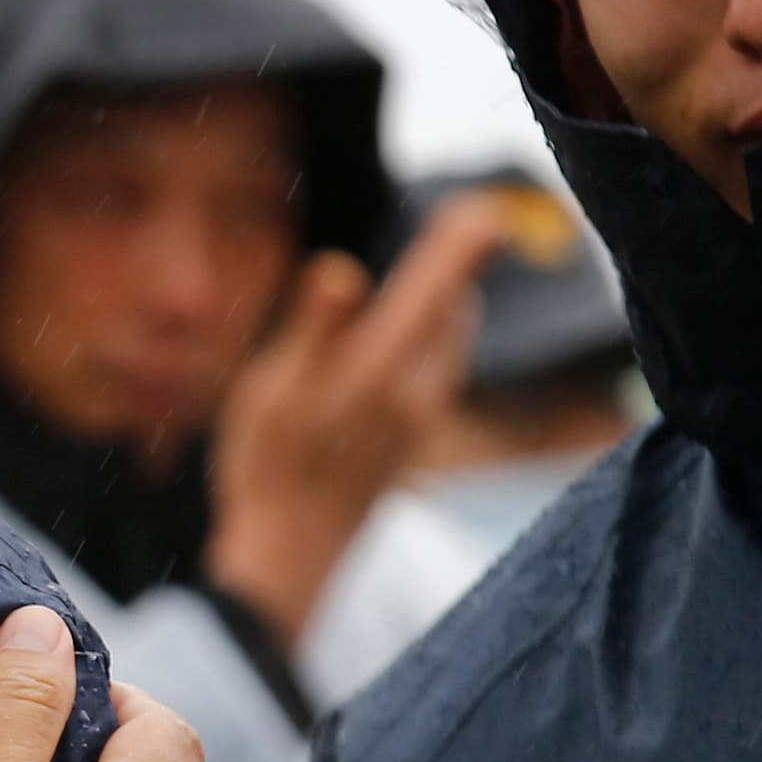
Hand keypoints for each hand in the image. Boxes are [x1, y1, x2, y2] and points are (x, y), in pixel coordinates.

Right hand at [205, 197, 509, 643]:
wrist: (290, 558)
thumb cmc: (272, 467)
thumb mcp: (273, 390)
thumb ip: (313, 327)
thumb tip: (343, 270)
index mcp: (383, 367)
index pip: (439, 287)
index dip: (463, 240)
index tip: (489, 203)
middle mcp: (418, 391)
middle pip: (452, 307)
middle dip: (445, 270)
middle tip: (444, 229)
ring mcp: (420, 420)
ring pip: (444, 342)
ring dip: (431, 310)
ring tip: (400, 294)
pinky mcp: (412, 441)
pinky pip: (431, 373)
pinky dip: (418, 347)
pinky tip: (376, 360)